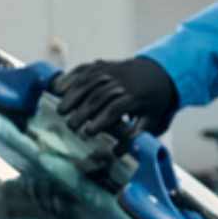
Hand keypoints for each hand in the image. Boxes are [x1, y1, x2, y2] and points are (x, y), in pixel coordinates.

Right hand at [55, 57, 178, 141]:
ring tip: (60, 111)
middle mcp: (122, 81)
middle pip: (99, 96)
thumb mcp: (151, 118)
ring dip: (72, 96)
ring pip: (88, 81)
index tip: (88, 134)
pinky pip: (84, 69)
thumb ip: (135, 135)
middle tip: (70, 127)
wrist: (159, 71)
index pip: (116, 108)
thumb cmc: (152, 101)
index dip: (101, 121)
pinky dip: (70, 77)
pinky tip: (58, 88)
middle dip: (83, 111)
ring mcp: (110, 70)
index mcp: (135, 96)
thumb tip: (117, 154)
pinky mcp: (102, 64)